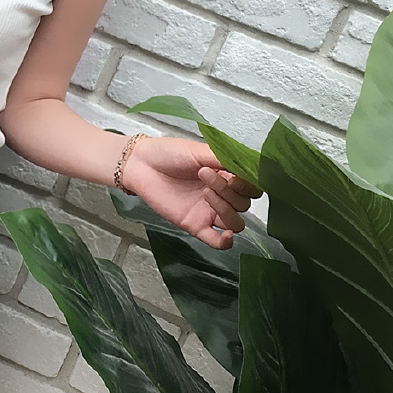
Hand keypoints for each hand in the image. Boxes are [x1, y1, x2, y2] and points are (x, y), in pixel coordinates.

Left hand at [119, 136, 260, 249]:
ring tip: (206, 193)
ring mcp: (209, 211)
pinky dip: (225, 242)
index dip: (247, 184)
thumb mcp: (198, 150)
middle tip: (206, 176)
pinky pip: (217, 242)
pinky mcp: (196, 225)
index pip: (252, 187)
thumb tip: (248, 164)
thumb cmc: (167, 153)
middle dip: (229, 191)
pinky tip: (224, 234)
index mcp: (225, 175)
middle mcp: (221, 195)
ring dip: (226, 210)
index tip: (233, 174)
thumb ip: (223, 158)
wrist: (140, 164)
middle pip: (244, 204)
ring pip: (236, 223)